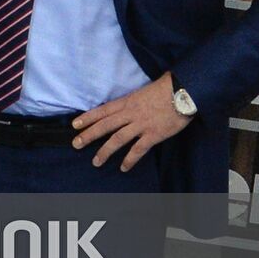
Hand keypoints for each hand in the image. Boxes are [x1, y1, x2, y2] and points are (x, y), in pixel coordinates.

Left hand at [71, 74, 191, 171]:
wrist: (183, 92)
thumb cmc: (165, 89)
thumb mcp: (142, 92)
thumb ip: (131, 101)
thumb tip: (124, 106)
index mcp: (127, 101)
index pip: (103, 110)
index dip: (88, 118)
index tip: (75, 125)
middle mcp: (130, 113)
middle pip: (105, 125)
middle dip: (89, 135)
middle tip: (76, 144)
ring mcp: (141, 124)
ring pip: (117, 139)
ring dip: (105, 151)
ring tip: (96, 162)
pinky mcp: (153, 134)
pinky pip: (138, 149)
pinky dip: (130, 160)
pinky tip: (123, 168)